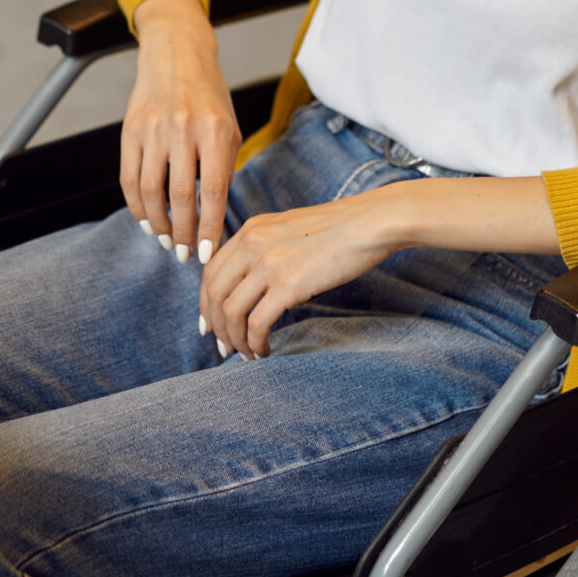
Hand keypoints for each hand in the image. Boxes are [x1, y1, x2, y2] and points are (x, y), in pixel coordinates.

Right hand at [121, 0, 239, 262]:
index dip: (209, 228)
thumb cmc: (209, 95)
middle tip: (185, 255)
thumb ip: (222, 167)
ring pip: (151, 192)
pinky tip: (146, 220)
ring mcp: (153, 129)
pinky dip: (136, 206)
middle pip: (181, 196)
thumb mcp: (228, 126)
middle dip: (183, 233)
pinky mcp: (130, 130)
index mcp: (215, 129)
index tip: (207, 254)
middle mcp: (184, 129)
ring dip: (158, 224)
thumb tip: (213, 216)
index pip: (213, 190)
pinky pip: (129, 178)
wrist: (176, 53)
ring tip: (166, 241)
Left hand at [201, 193, 403, 358]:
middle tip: (225, 347)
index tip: (211, 325)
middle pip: (214, 293)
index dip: (206, 303)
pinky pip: (257, 323)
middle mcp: (252, 244)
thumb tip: (255, 284)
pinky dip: (255, 342)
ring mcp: (269, 264)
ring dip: (234, 339)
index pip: (211, 271)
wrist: (371, 223)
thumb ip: (266, 249)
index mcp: (251, 230)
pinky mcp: (289, 284)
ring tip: (248, 353)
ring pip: (230, 312)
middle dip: (215, 326)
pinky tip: (266, 350)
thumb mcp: (290, 229)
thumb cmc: (339, 229)